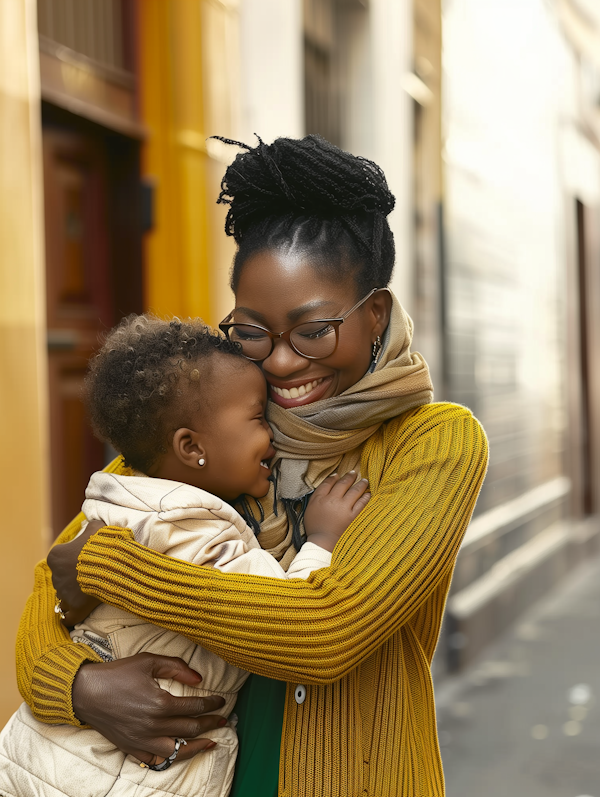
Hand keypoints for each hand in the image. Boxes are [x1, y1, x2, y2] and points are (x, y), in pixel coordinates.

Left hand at [48, 520, 103, 625]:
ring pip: (64, 597)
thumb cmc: (103, 543)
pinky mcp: (75, 608)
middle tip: (89, 575)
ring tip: (87, 592)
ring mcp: (64, 593)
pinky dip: (72, 616)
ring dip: (72, 596)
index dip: (70, 560)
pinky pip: (68, 617)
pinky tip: (78, 612)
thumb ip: (91, 526)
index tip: (84, 560)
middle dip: (71, 579)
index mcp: (56, 556)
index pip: (58, 560)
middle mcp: (56, 575)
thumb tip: (91, 523)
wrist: (113, 563)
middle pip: (61, 579)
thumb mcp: (97, 527)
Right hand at [72, 653, 226, 764]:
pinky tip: (180, 752)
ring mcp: (142, 740)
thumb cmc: (117, 673)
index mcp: (160, 703)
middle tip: (224, 720)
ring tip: (211, 742)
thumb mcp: (149, 661)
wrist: (85, 691)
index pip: (195, 706)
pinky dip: (171, 758)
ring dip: (197, 746)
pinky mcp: (131, 748)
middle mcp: (154, 725)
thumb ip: (177, 667)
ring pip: (178, 750)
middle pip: (191, 728)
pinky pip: (155, 760)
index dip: (212, 704)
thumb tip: (199, 678)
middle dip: (211, 724)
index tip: (222, 702)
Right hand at [304, 471, 370, 551]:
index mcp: (320, 498)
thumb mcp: (309, 508)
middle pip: (343, 484)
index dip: (334, 477)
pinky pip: (361, 503)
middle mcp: (332, 500)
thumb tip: (328, 484)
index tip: (339, 475)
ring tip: (365, 481)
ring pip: (354, 491)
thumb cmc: (315, 527)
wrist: (322, 542)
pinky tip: (368, 494)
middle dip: (349, 477)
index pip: (328, 483)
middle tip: (354, 472)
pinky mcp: (352, 516)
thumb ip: (317, 495)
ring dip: (360, 484)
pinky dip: (365, 497)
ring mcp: (343, 508)